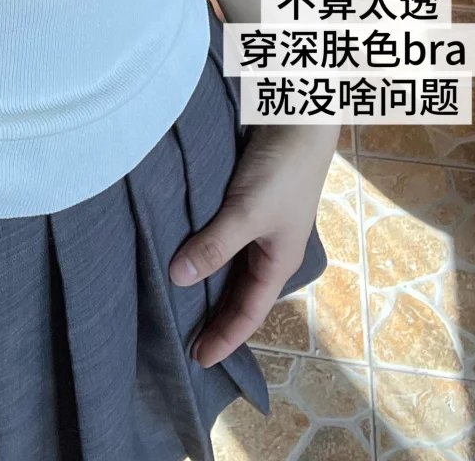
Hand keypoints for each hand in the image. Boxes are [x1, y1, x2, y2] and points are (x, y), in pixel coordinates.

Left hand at [168, 122, 339, 367]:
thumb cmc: (281, 171)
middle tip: (181, 335)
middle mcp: (270, 247)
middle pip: (239, 292)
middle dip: (215, 316)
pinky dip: (205, 249)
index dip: (225, 337)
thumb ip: (214, 245)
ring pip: (230, 264)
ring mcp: (260, 223)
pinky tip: (183, 248)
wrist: (298, 115)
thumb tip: (178, 279)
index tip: (199, 359)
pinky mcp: (247, 199)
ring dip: (208, 281)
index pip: (248, 312)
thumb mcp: (247, 213)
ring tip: (177, 297)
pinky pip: (223, 236)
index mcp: (279, 260)